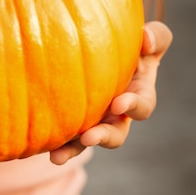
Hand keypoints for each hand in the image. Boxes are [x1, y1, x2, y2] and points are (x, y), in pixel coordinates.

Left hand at [49, 20, 172, 164]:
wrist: (100, 43)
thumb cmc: (130, 42)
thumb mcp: (148, 38)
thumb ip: (156, 37)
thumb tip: (146, 40)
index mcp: (138, 94)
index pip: (141, 106)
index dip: (133, 107)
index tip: (120, 103)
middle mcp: (116, 113)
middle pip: (115, 134)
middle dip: (103, 137)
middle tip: (89, 136)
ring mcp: (93, 119)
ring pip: (85, 141)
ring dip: (73, 149)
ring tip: (57, 157)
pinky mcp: (71, 119)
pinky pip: (63, 135)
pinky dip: (54, 143)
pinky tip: (39, 146)